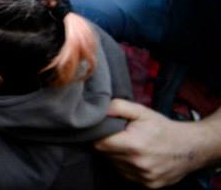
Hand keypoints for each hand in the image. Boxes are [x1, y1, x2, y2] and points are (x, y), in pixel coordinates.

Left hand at [95, 99, 212, 187]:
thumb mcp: (142, 111)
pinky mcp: (149, 185)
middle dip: (108, 145)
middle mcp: (138, 164)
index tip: (104, 131)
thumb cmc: (163, 128)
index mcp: (134, 144)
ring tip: (129, 147)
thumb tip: (100, 110)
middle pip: (106, 156)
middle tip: (119, 137)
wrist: (190, 148)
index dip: (98, 136)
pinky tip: (136, 157)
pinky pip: (127, 176)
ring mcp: (144, 177)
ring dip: (117, 157)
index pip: (99, 144)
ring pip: (115, 166)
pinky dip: (127, 167)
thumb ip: (118, 107)